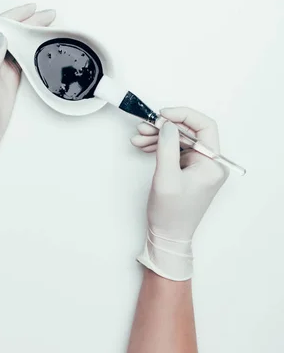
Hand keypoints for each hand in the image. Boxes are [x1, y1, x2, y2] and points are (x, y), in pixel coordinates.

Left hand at [0, 3, 55, 214]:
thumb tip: (2, 37)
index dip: (11, 16)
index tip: (30, 9)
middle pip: (7, 33)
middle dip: (26, 21)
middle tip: (49, 14)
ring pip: (15, 45)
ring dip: (30, 34)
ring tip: (49, 25)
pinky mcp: (7, 83)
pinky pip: (20, 61)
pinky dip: (32, 51)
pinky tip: (42, 47)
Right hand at [132, 107, 228, 280]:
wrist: (168, 237)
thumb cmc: (171, 214)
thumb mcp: (166, 177)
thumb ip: (167, 147)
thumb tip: (168, 124)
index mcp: (212, 164)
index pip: (204, 126)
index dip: (184, 115)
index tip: (163, 115)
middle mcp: (209, 163)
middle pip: (189, 131)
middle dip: (165, 126)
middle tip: (145, 126)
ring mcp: (198, 166)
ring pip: (180, 139)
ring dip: (158, 135)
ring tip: (139, 137)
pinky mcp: (188, 170)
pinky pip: (175, 149)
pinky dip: (159, 145)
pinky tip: (144, 145)